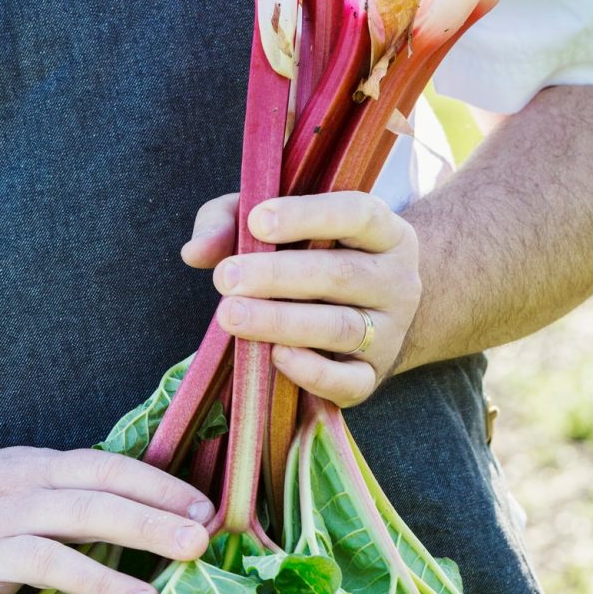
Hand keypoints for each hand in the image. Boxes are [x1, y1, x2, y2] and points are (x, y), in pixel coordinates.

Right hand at [0, 444, 212, 593]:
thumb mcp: (17, 471)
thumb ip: (73, 487)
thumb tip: (154, 502)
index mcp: (35, 473)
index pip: (106, 471)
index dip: (158, 487)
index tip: (207, 509)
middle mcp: (12, 504)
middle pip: (88, 511)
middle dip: (147, 526)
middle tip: (199, 546)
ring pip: (46, 560)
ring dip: (100, 581)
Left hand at [181, 190, 421, 405]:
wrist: (375, 315)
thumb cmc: (315, 258)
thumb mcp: (280, 226)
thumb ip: (233, 223)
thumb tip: (195, 251)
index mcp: (383, 232)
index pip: (356, 213)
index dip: (307, 216)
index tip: (256, 221)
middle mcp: (397, 280)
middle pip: (340, 275)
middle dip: (277, 276)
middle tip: (225, 278)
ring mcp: (389, 331)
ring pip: (340, 327)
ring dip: (282, 322)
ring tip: (231, 315)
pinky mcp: (373, 375)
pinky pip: (349, 380)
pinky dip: (313, 372)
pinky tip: (275, 357)